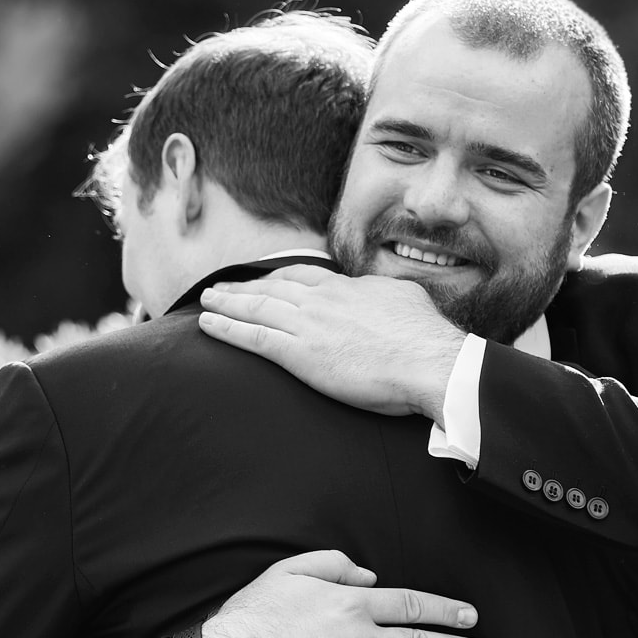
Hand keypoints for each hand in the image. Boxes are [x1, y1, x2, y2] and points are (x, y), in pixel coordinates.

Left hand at [199, 265, 467, 422]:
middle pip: (272, 287)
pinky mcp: (299, 353)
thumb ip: (382, 295)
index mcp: (347, 287)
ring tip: (206, 301)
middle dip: (243, 287)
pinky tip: (207, 325)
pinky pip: (253, 336)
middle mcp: (322, 299)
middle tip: (220, 288)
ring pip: (256, 307)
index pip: (302, 275)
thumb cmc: (425, 339)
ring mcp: (308, 324)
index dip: (276, 277)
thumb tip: (380, 294)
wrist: (430, 361)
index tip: (262, 279)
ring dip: (226, 303)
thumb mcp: (404, 300)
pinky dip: (227, 328)